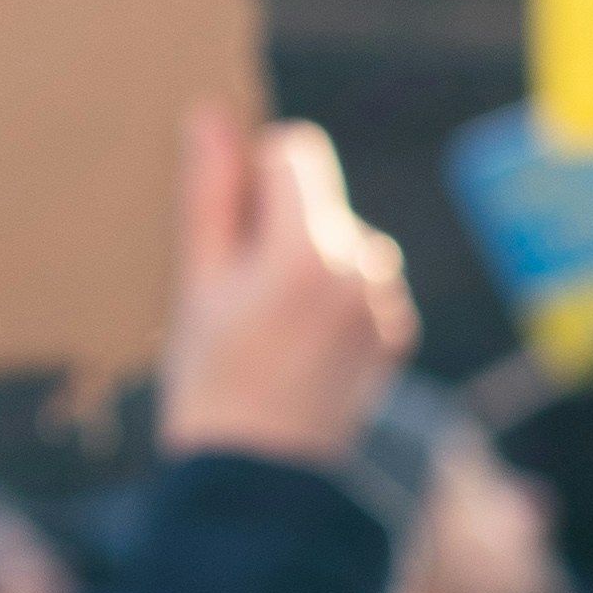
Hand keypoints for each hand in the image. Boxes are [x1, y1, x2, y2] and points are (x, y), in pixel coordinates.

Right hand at [156, 106, 415, 472]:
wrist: (257, 480)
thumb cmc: (210, 380)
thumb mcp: (196, 284)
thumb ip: (210, 193)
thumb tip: (212, 113)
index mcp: (309, 249)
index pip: (296, 149)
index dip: (254, 175)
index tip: (228, 229)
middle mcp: (363, 267)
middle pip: (320, 197)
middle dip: (279, 222)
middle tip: (240, 293)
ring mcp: (387, 303)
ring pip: (344, 238)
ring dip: (310, 258)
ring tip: (269, 323)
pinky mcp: (396, 332)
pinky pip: (364, 282)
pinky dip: (335, 296)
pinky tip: (302, 345)